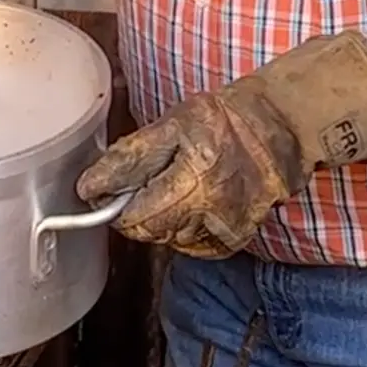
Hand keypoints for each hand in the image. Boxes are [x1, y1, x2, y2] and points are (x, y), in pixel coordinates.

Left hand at [76, 32, 366, 257]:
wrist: (278, 129)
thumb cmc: (221, 120)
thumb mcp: (170, 125)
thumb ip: (129, 158)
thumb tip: (89, 186)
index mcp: (194, 177)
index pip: (135, 216)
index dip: (112, 204)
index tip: (103, 191)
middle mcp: (212, 211)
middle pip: (148, 232)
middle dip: (135, 210)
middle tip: (145, 181)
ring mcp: (225, 229)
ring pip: (166, 240)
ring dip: (158, 219)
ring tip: (174, 185)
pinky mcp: (233, 241)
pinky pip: (189, 246)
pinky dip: (181, 229)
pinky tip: (190, 202)